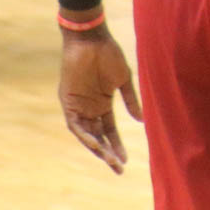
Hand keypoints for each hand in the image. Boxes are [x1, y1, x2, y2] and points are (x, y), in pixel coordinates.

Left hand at [59, 26, 142, 172]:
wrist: (91, 40)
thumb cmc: (109, 54)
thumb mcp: (123, 80)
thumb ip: (130, 100)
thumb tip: (141, 120)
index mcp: (102, 104)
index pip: (109, 131)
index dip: (117, 146)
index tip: (125, 160)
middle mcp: (89, 109)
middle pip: (98, 137)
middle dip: (108, 154)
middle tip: (118, 169)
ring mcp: (79, 107)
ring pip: (87, 135)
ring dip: (98, 149)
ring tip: (110, 161)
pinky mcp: (69, 104)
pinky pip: (76, 126)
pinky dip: (86, 136)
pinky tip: (96, 145)